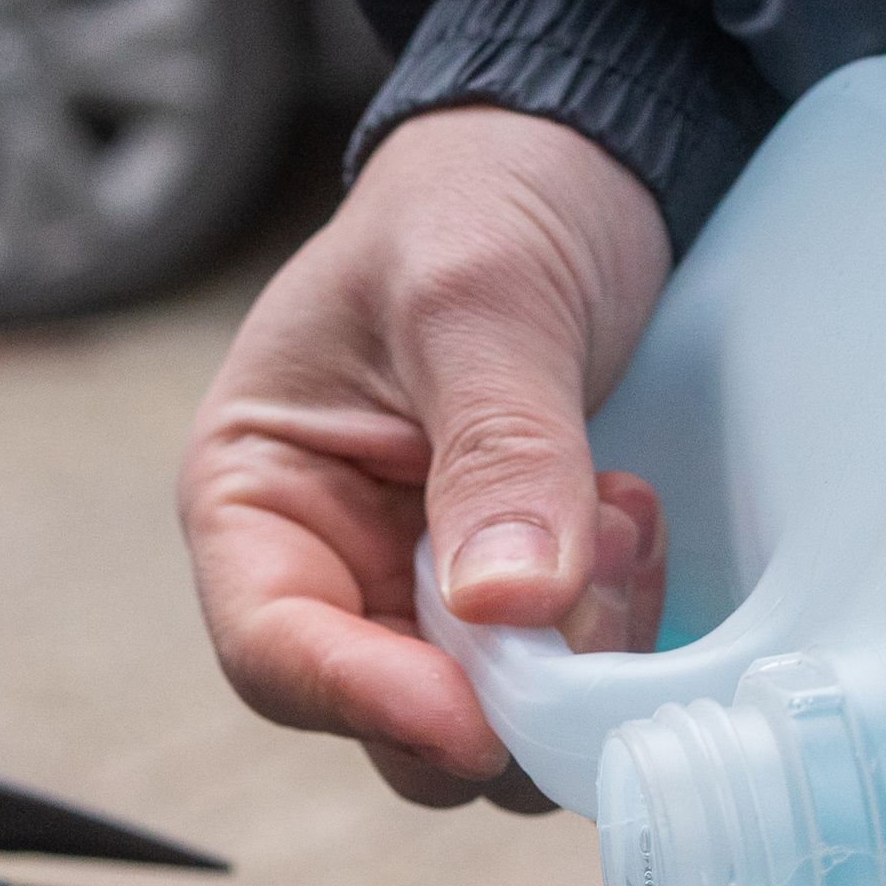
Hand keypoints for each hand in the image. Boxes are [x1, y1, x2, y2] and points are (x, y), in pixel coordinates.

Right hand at [182, 103, 675, 803]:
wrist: (570, 164)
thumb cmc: (477, 201)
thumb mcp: (476, 297)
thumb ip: (497, 448)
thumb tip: (508, 604)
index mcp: (255, 496)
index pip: (275, 652)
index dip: (367, 703)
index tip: (473, 719)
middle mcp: (333, 566)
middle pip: (393, 720)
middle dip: (503, 683)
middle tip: (589, 573)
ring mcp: (433, 594)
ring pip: (495, 721)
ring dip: (577, 653)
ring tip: (614, 512)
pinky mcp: (523, 599)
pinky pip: (568, 679)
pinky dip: (617, 625)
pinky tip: (630, 519)